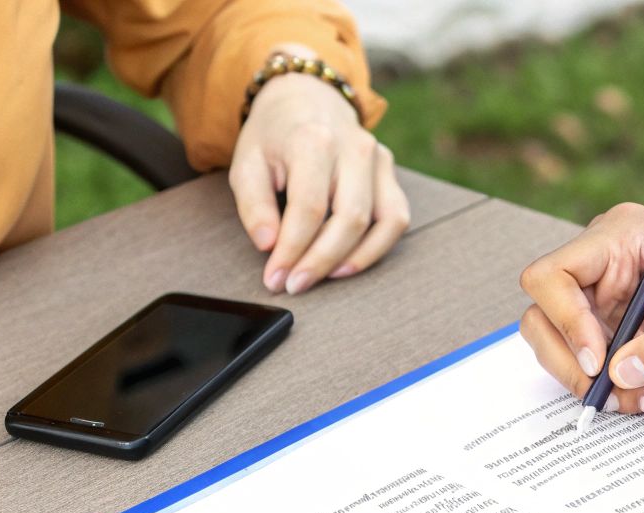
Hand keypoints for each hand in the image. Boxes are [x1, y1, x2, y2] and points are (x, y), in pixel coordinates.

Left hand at [229, 60, 409, 294]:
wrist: (306, 97)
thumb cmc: (274, 135)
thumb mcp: (247, 162)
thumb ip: (254, 205)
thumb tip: (268, 246)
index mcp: (313, 140)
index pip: (308, 208)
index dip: (292, 250)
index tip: (275, 277)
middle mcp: (354, 147)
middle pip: (348, 219)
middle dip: (320, 261)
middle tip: (295, 285)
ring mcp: (378, 159)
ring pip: (381, 222)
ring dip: (352, 259)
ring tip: (323, 278)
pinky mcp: (391, 172)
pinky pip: (396, 219)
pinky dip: (377, 248)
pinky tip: (348, 264)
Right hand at [518, 203, 643, 414]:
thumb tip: (620, 372)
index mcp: (621, 239)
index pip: (553, 275)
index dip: (564, 319)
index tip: (599, 358)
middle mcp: (604, 269)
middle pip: (545, 317)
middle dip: (572, 362)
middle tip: (610, 394)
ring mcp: (609, 304)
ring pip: (563, 350)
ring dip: (594, 385)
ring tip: (643, 400)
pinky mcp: (622, 335)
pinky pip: (595, 369)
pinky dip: (614, 391)